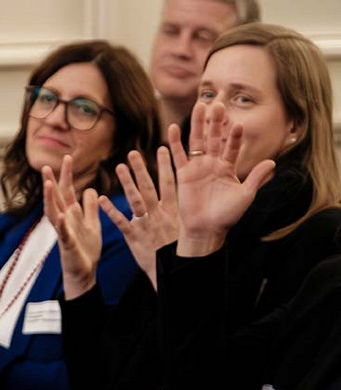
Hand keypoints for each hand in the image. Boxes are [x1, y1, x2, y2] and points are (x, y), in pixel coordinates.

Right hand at [44, 156, 101, 298]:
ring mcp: (64, 232)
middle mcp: (65, 220)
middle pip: (57, 198)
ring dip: (50, 199)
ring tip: (48, 185)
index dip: (67, 175)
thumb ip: (89, 207)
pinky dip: (61, 224)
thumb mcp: (92, 223)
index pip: (67, 191)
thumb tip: (89, 189)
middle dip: (52, 182)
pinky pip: (63, 233)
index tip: (67, 157)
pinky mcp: (67, 245)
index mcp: (72, 214)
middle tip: (46, 166)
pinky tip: (60, 215)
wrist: (85, 272)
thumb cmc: (87, 249)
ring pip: (54, 212)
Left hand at [99, 148, 179, 290]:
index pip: (170, 183)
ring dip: (126, 183)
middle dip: (141, 169)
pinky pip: (121, 222)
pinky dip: (111, 210)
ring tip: (119, 166)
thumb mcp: (185, 226)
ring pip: (135, 200)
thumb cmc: (180, 250)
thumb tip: (190, 194)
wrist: (174, 273)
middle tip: (133, 152)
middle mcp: (159, 215)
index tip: (163, 148)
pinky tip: (101, 198)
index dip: (166, 165)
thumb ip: (182, 209)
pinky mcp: (134, 238)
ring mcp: (146, 225)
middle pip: (149, 187)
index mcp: (173, 210)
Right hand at [170, 102, 275, 256]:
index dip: (236, 136)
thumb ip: (256, 178)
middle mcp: (213, 163)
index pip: (233, 146)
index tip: (239, 123)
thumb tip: (272, 162)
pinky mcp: (183, 174)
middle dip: (216, 121)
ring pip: (197, 141)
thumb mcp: (245, 196)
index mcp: (228, 167)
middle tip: (218, 103)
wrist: (205, 229)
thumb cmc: (226, 216)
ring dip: (198, 124)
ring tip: (199, 105)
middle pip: (215, 137)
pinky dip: (175, 142)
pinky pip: (179, 155)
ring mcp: (197, 167)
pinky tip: (174, 127)